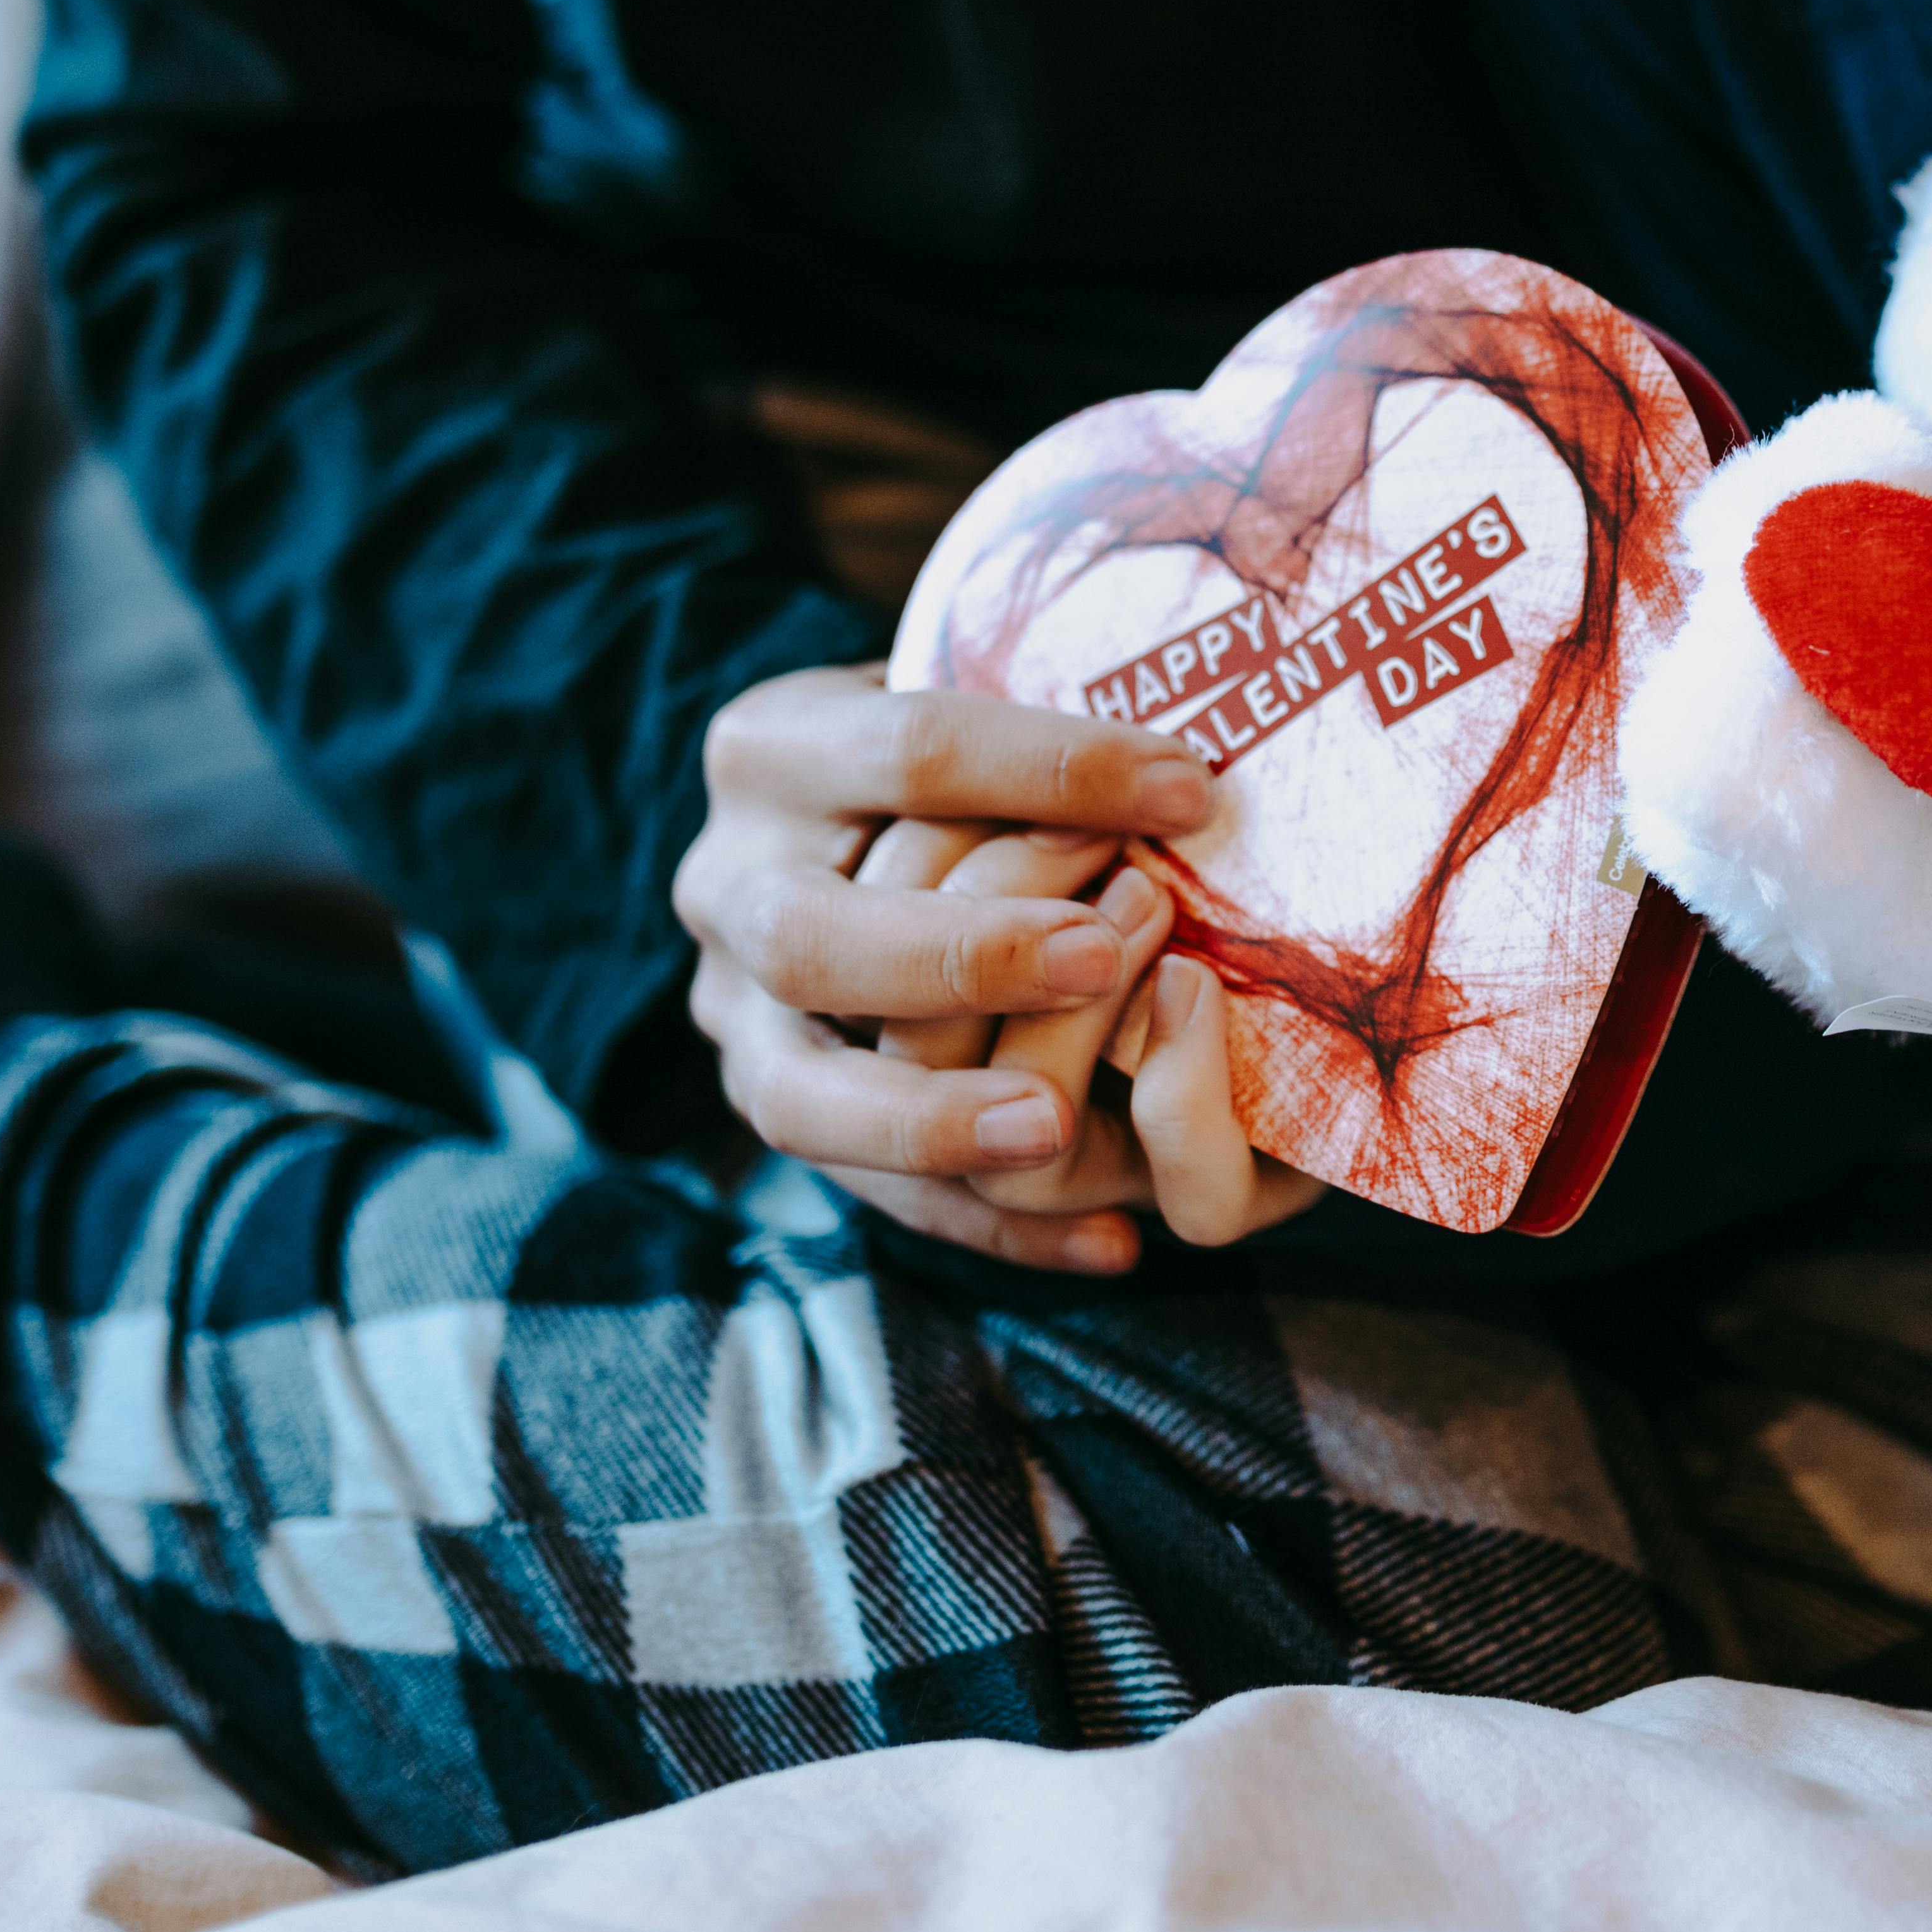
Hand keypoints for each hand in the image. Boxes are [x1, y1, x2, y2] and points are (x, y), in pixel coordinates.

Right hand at [676, 669, 1315, 1267]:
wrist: (842, 822)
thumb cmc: (959, 754)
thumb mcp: (975, 691)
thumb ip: (1052, 722)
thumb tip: (1204, 777)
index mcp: (776, 751)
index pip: (911, 750)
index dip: (1053, 769)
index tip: (1192, 787)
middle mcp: (727, 886)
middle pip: (814, 937)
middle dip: (963, 952)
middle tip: (1099, 954)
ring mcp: (731, 1014)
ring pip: (799, 1098)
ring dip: (934, 1117)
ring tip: (1054, 1126)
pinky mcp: (777, 1109)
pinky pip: (875, 1197)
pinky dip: (993, 1227)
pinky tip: (1108, 1240)